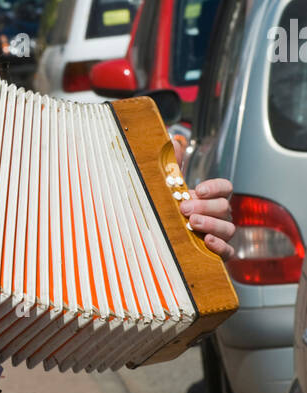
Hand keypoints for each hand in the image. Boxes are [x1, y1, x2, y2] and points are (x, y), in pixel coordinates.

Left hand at [173, 139, 234, 260]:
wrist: (164, 239)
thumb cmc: (171, 210)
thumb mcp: (171, 186)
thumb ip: (174, 164)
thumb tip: (175, 140)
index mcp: (212, 198)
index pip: (225, 188)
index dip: (215, 187)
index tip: (198, 189)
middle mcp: (220, 215)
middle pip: (224, 207)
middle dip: (205, 206)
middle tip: (184, 207)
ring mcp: (221, 234)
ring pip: (228, 228)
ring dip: (211, 224)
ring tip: (192, 223)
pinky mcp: (218, 252)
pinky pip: (228, 251)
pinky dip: (220, 246)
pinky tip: (207, 241)